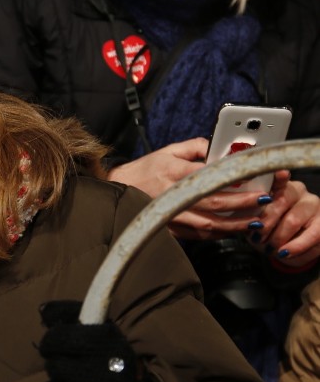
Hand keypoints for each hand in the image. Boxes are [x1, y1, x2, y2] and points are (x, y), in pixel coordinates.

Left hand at [39, 301, 164, 381]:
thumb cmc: (110, 358)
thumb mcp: (100, 329)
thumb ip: (70, 314)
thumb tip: (42, 310)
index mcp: (107, 344)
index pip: (57, 338)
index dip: (51, 341)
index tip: (54, 344)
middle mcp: (104, 372)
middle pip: (53, 366)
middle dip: (56, 366)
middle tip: (68, 367)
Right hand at [108, 138, 272, 239]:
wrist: (119, 188)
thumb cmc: (145, 169)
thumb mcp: (168, 151)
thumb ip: (195, 147)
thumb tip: (220, 148)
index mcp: (174, 172)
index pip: (208, 176)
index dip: (233, 180)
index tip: (253, 180)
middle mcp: (172, 195)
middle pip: (213, 203)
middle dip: (241, 204)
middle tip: (262, 202)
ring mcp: (171, 214)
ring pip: (208, 224)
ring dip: (233, 225)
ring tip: (253, 222)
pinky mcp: (169, 228)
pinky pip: (198, 234)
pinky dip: (217, 234)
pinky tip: (231, 231)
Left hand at [255, 175, 319, 268]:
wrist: (285, 247)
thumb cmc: (266, 229)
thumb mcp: (255, 220)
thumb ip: (253, 213)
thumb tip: (249, 216)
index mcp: (279, 185)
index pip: (278, 180)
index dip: (279, 178)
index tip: (280, 173)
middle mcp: (299, 191)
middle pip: (281, 202)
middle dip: (265, 222)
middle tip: (256, 237)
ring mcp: (313, 205)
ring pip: (293, 220)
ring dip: (277, 237)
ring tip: (268, 248)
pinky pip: (311, 236)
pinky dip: (295, 247)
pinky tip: (284, 253)